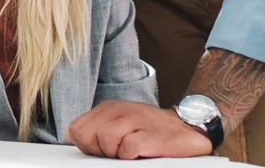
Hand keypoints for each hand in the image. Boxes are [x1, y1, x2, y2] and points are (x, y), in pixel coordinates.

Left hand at [67, 100, 212, 158]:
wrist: (187, 129)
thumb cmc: (151, 131)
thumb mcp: (119, 125)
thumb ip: (97, 132)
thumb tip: (78, 141)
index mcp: (108, 109)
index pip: (77, 130)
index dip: (87, 146)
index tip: (103, 150)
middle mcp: (119, 110)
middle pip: (86, 136)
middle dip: (98, 150)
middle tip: (118, 152)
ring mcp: (134, 120)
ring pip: (104, 140)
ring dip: (116, 153)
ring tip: (132, 152)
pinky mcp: (149, 134)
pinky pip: (126, 149)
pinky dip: (131, 156)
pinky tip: (142, 152)